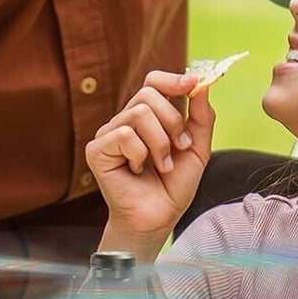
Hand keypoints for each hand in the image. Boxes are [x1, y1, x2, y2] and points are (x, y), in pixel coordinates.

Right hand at [86, 71, 215, 247]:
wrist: (158, 219)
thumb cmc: (173, 187)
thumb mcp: (197, 149)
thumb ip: (201, 117)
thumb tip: (201, 83)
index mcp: (148, 117)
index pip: (153, 81)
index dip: (172, 79)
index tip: (192, 83)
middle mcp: (126, 120)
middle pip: (149, 93)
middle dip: (173, 121)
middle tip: (179, 148)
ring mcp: (109, 134)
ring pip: (139, 113)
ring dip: (159, 143)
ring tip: (161, 165)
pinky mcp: (96, 150)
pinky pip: (124, 134)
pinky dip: (140, 154)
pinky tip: (137, 170)